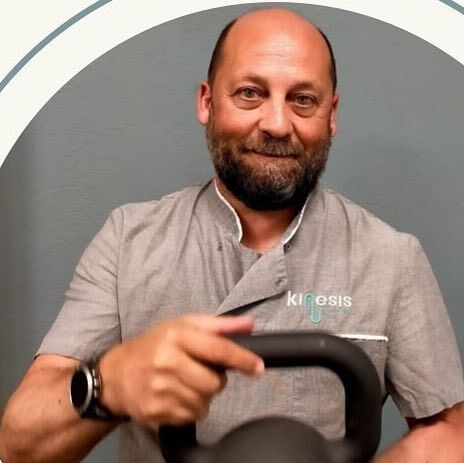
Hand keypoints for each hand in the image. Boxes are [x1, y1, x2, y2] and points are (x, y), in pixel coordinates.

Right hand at [98, 314, 262, 427]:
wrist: (115, 374)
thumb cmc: (152, 345)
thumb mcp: (182, 325)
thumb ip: (218, 325)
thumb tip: (249, 324)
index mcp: (176, 336)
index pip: (218, 349)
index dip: (243, 359)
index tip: (257, 367)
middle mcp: (167, 362)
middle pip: (214, 383)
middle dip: (216, 380)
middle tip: (202, 371)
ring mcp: (160, 389)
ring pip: (204, 403)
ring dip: (203, 396)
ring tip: (186, 382)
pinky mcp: (155, 411)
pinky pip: (190, 417)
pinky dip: (190, 408)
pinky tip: (176, 395)